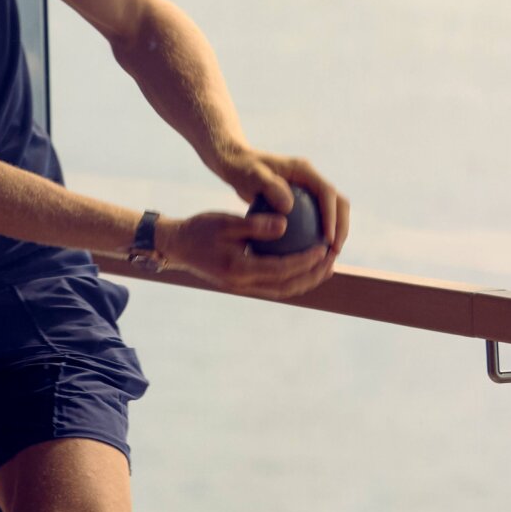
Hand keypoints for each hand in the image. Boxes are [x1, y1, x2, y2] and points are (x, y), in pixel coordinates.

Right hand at [161, 208, 333, 298]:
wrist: (178, 246)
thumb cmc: (200, 229)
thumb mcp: (226, 221)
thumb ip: (255, 225)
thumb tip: (285, 224)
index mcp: (239, 269)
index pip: (281, 269)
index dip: (305, 261)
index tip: (323, 247)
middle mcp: (243, 284)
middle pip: (288, 286)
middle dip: (313, 275)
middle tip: (332, 258)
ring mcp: (243, 288)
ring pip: (283, 290)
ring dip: (307, 280)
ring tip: (326, 265)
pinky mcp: (243, 285)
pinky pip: (275, 286)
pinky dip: (293, 278)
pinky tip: (305, 265)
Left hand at [208, 147, 349, 259]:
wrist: (237, 166)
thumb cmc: (242, 169)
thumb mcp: (251, 176)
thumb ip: (269, 187)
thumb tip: (289, 207)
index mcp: (305, 170)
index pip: (328, 193)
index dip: (332, 216)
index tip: (328, 239)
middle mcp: (312, 180)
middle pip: (338, 204)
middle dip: (341, 228)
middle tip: (333, 252)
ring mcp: (309, 191)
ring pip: (331, 213)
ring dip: (334, 234)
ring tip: (326, 259)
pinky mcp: (303, 202)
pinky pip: (315, 221)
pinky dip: (316, 237)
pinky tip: (307, 259)